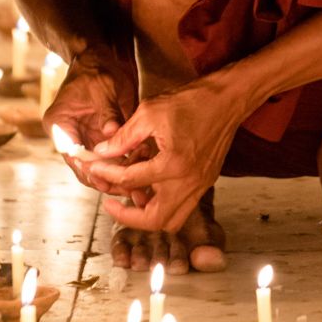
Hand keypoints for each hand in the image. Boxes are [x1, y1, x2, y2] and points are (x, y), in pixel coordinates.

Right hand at [46, 49, 137, 193]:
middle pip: (84, 169)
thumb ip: (106, 111)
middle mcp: (69, 137)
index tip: (106, 177)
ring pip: (99, 169)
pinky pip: (112, 161)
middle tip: (126, 188)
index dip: (88, 168)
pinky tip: (143, 169)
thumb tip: (111, 133)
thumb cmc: (98, 70)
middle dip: (105, 179)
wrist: (104, 60)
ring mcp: (86, 141)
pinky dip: (126, 166)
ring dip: (117, 176)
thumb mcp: (102, 88)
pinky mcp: (102, 142)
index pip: (70, 154)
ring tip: (138, 185)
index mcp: (59, 124)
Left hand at [81, 76, 244, 232]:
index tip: (94, 168)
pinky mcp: (205, 183)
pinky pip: (182, 208)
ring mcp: (200, 185)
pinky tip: (149, 188)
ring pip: (171, 220)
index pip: (130, 180)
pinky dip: (163, 206)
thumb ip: (124, 137)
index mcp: (173, 164)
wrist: (227, 100)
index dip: (106, 174)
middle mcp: (189, 182)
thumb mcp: (149, 113)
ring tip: (129, 198)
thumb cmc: (191, 101)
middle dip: (126, 216)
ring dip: (147, 216)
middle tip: (109, 203)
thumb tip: (102, 153)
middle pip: (154, 219)